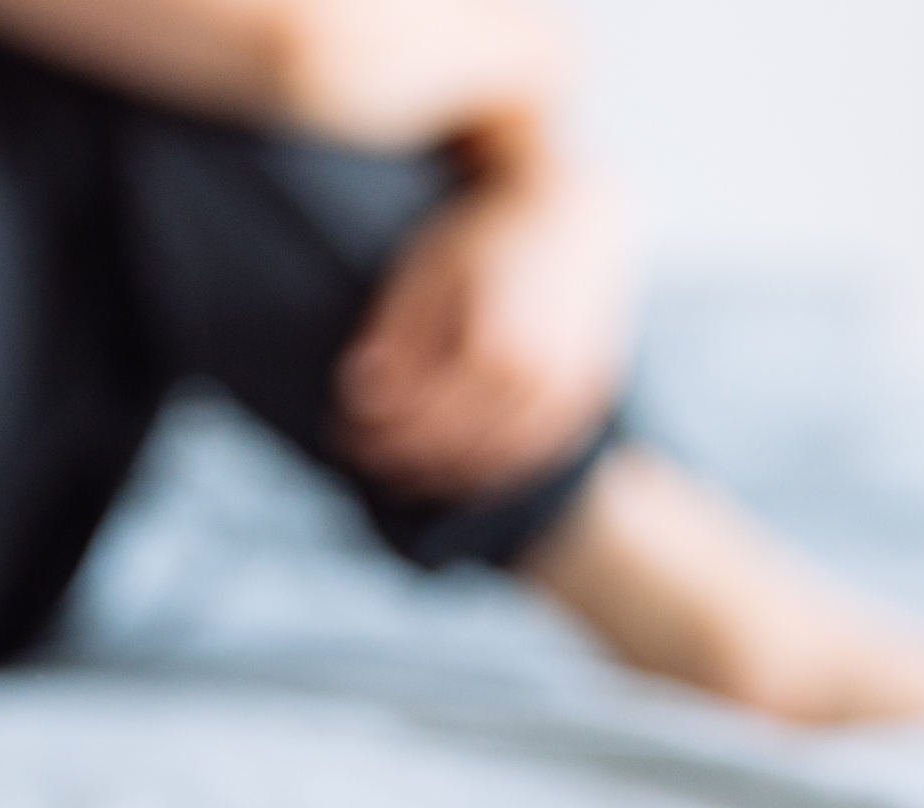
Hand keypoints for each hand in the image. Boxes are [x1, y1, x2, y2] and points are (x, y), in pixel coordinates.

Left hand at [336, 162, 631, 497]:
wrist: (572, 216)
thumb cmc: (484, 239)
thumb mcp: (425, 273)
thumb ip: (394, 337)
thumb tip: (359, 394)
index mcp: (498, 346)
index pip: (421, 416)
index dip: (375, 431)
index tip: (338, 431)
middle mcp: (542, 378)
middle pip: (453, 445)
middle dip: (395, 457)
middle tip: (354, 452)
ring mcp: (570, 395)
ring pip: (491, 464)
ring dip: (435, 476)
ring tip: (391, 472)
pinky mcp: (585, 403)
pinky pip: (529, 459)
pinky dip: (483, 474)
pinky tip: (446, 471)